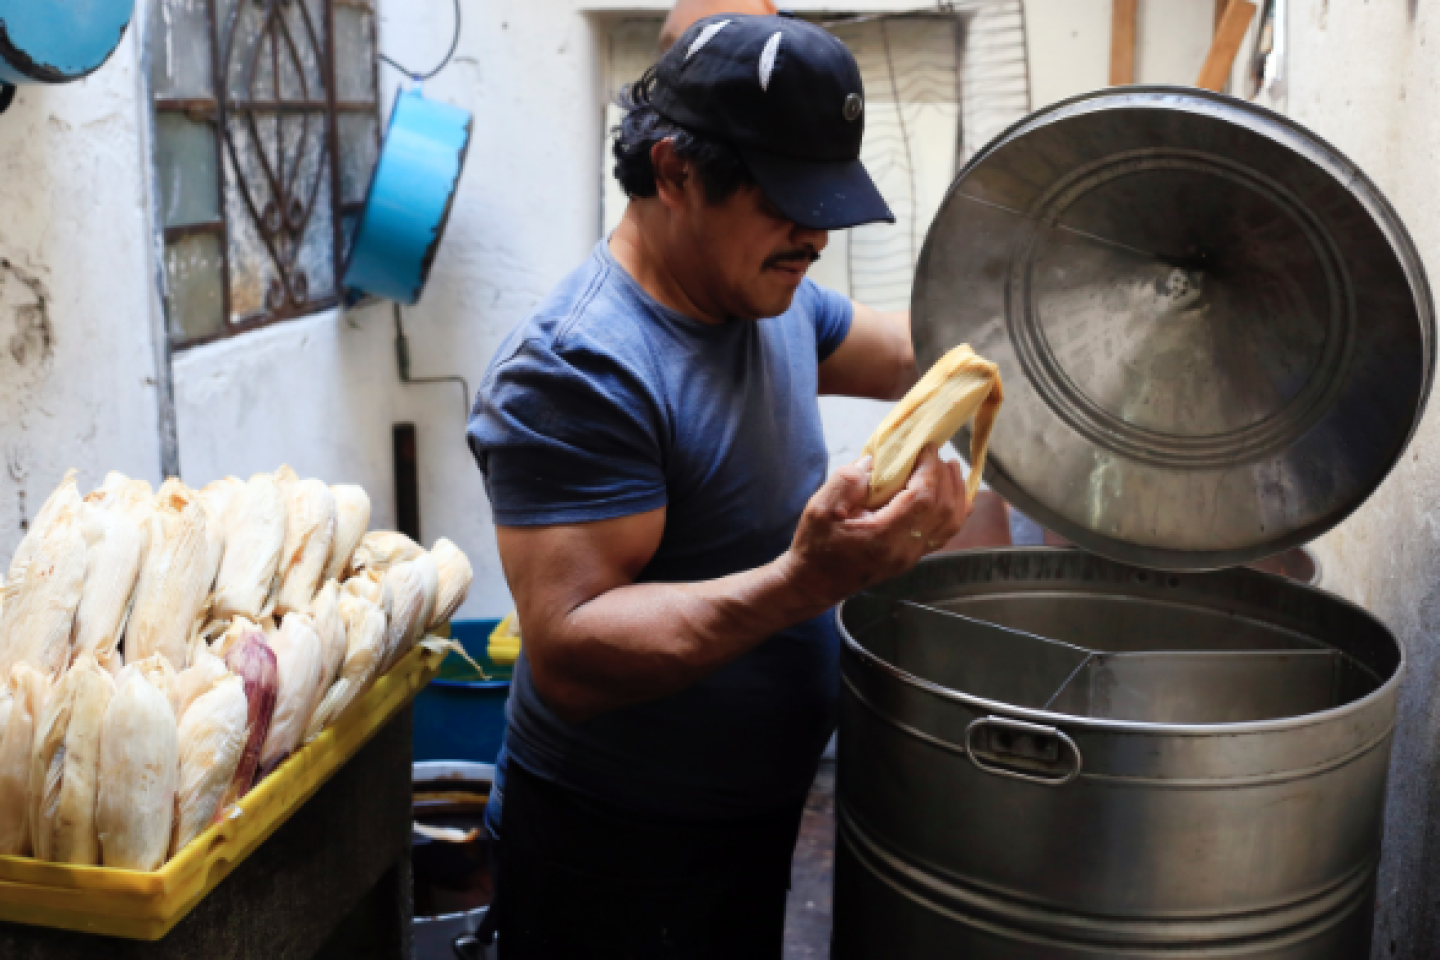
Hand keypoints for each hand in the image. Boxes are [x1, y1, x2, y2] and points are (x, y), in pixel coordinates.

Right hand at [782, 446, 970, 607]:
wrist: (816, 582)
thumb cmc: (816, 546)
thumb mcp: (820, 508)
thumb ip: (848, 481)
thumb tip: (876, 461)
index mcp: (883, 536)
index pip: (922, 499)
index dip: (929, 470)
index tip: (924, 448)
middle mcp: (905, 549)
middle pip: (943, 508)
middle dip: (944, 476)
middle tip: (933, 453)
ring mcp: (912, 556)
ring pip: (951, 523)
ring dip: (955, 492)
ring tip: (950, 468)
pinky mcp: (913, 557)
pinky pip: (945, 533)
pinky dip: (955, 510)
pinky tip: (954, 494)